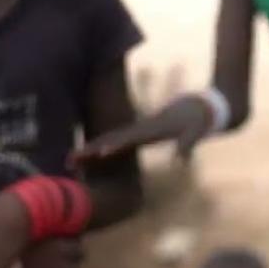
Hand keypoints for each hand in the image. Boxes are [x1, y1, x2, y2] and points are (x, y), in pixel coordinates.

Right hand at [70, 95, 210, 165]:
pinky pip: (114, 143)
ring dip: (89, 150)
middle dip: (90, 149)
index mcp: (151, 129)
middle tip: (70, 160)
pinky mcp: (138, 135)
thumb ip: (187, 145)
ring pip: (108, 140)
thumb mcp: (195, 132)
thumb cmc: (198, 120)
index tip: (100, 154)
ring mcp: (137, 131)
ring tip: (69, 161)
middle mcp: (139, 129)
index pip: (129, 139)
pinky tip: (87, 159)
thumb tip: (180, 160)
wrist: (199, 106)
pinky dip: (100, 149)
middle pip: (110, 138)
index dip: (115, 146)